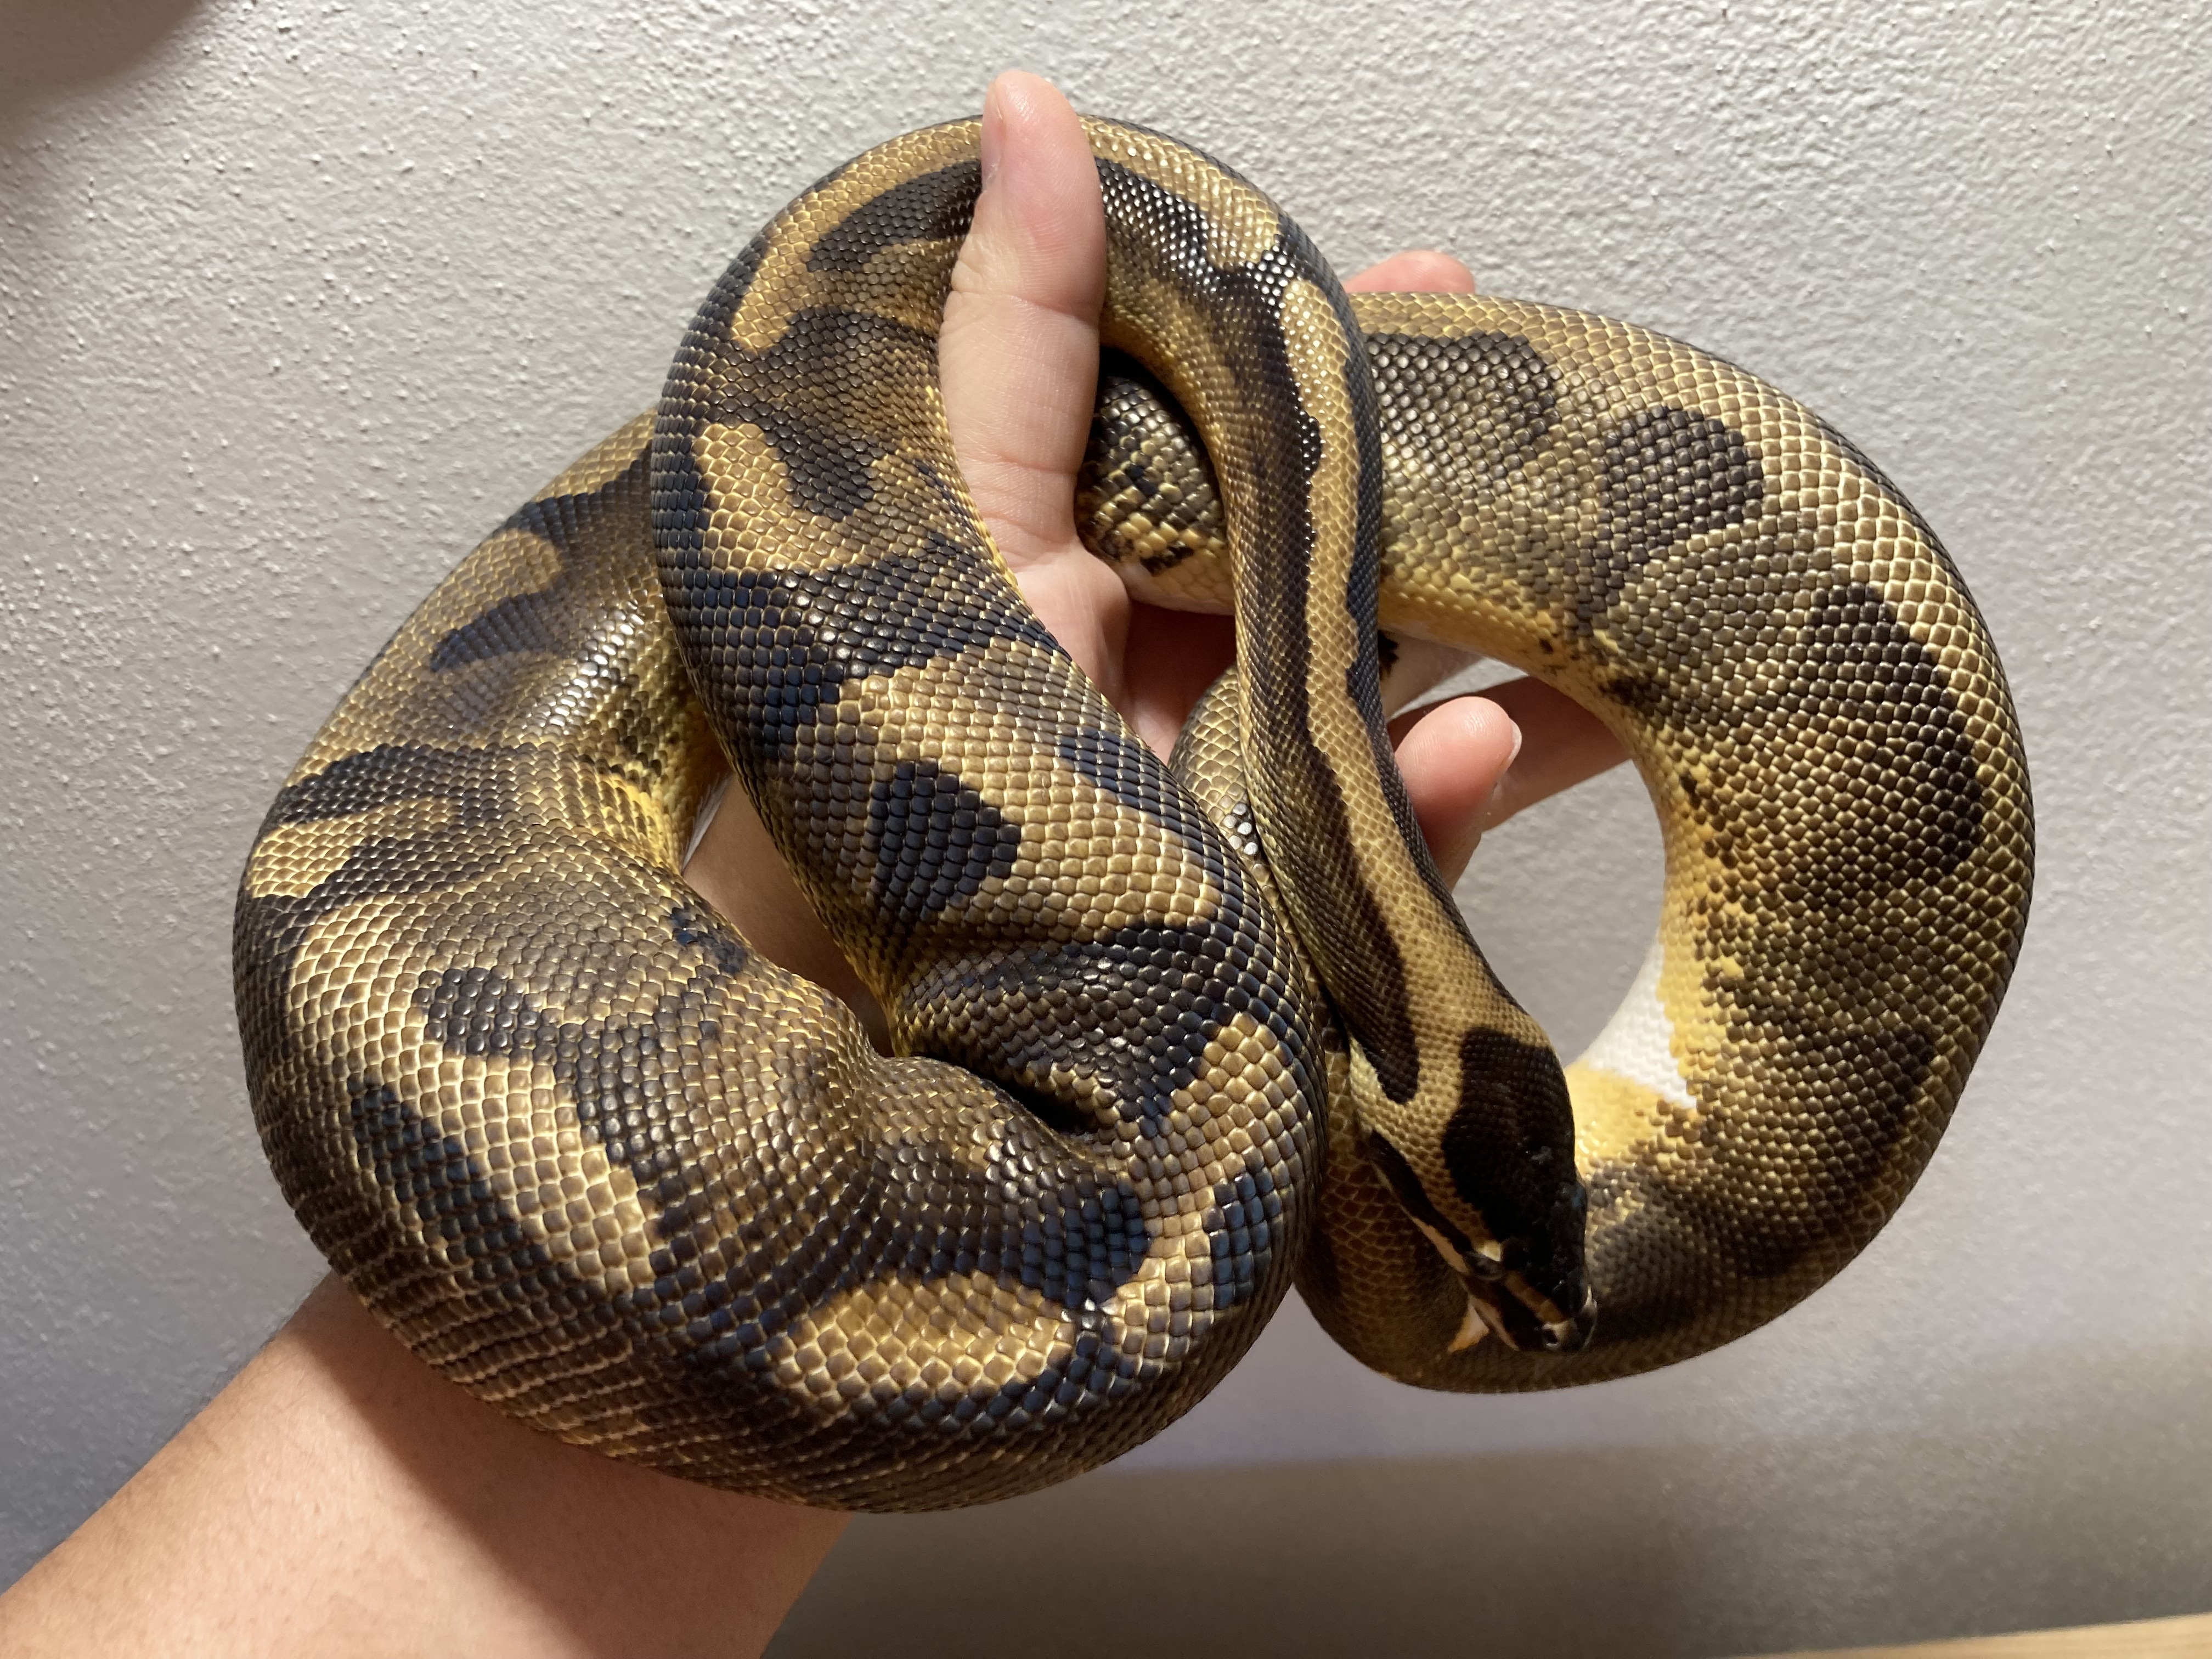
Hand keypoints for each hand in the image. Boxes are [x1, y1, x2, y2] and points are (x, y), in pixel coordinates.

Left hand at [685, 71, 1625, 1024]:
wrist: (859, 1010)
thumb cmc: (890, 755)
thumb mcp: (961, 515)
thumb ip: (1018, 338)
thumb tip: (1026, 107)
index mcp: (1105, 562)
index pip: (1250, 437)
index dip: (1348, 360)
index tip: (1439, 281)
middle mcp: (1181, 670)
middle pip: (1353, 563)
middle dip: (1462, 492)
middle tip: (1572, 421)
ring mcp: (1242, 792)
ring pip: (1408, 700)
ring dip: (1511, 647)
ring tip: (1615, 585)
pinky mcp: (1286, 916)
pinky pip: (1398, 849)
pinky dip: (1450, 803)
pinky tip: (1486, 749)